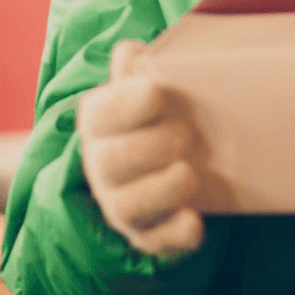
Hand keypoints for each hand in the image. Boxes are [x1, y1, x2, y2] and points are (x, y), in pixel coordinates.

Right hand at [79, 40, 205, 256]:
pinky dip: (175, 235)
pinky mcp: (149, 235)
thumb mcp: (146, 87)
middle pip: (110, 163)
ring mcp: (123, 205)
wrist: (160, 167)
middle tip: (184, 134)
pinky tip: (194, 223)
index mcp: (101, 124)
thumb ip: (139, 68)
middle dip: (147, 148)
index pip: (99, 115)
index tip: (157, 90)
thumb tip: (131, 52)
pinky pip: (155, 242)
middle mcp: (103, 168)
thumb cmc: (156, 116)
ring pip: (127, 207)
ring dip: (161, 189)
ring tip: (190, 172)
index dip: (126, 104)